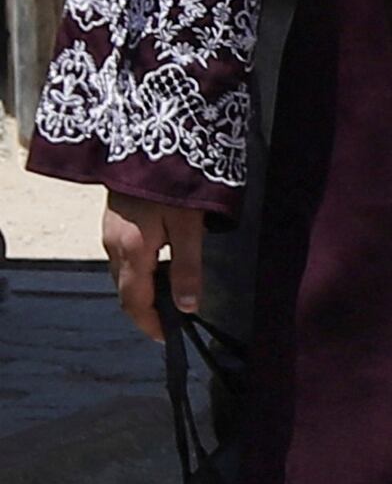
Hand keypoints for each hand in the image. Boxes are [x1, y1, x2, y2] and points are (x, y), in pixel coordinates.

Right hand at [102, 195, 206, 338]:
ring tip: (174, 295)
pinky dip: (142, 271)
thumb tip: (187, 307)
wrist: (150, 145)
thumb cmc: (173, 187)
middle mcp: (113, 245)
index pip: (134, 302)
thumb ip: (188, 269)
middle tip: (175, 321)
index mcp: (131, 251)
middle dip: (148, 310)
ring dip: (145, 290)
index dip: (150, 324)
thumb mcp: (189, 229)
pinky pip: (125, 257)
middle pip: (127, 291)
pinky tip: (164, 266)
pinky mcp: (114, 222)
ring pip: (124, 274)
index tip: (168, 337)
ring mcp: (110, 233)